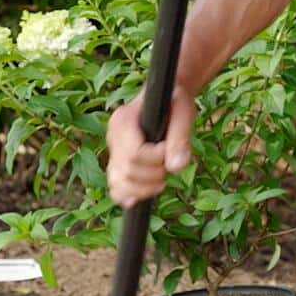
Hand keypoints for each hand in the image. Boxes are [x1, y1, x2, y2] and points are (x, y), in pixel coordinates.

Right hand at [106, 87, 196, 207]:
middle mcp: (113, 137)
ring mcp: (113, 152)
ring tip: (162, 180)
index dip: (157, 159)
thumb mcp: (183, 111)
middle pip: (127, 171)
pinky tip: (141, 197)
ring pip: (118, 183)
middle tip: (170, 164)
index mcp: (123, 120)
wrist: (167, 98)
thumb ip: (180, 137)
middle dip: (153, 175)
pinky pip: (115, 188)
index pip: (134, 154)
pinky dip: (127, 196)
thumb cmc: (175, 101)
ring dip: (143, 189)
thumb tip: (177, 167)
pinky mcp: (117, 164)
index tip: (171, 149)